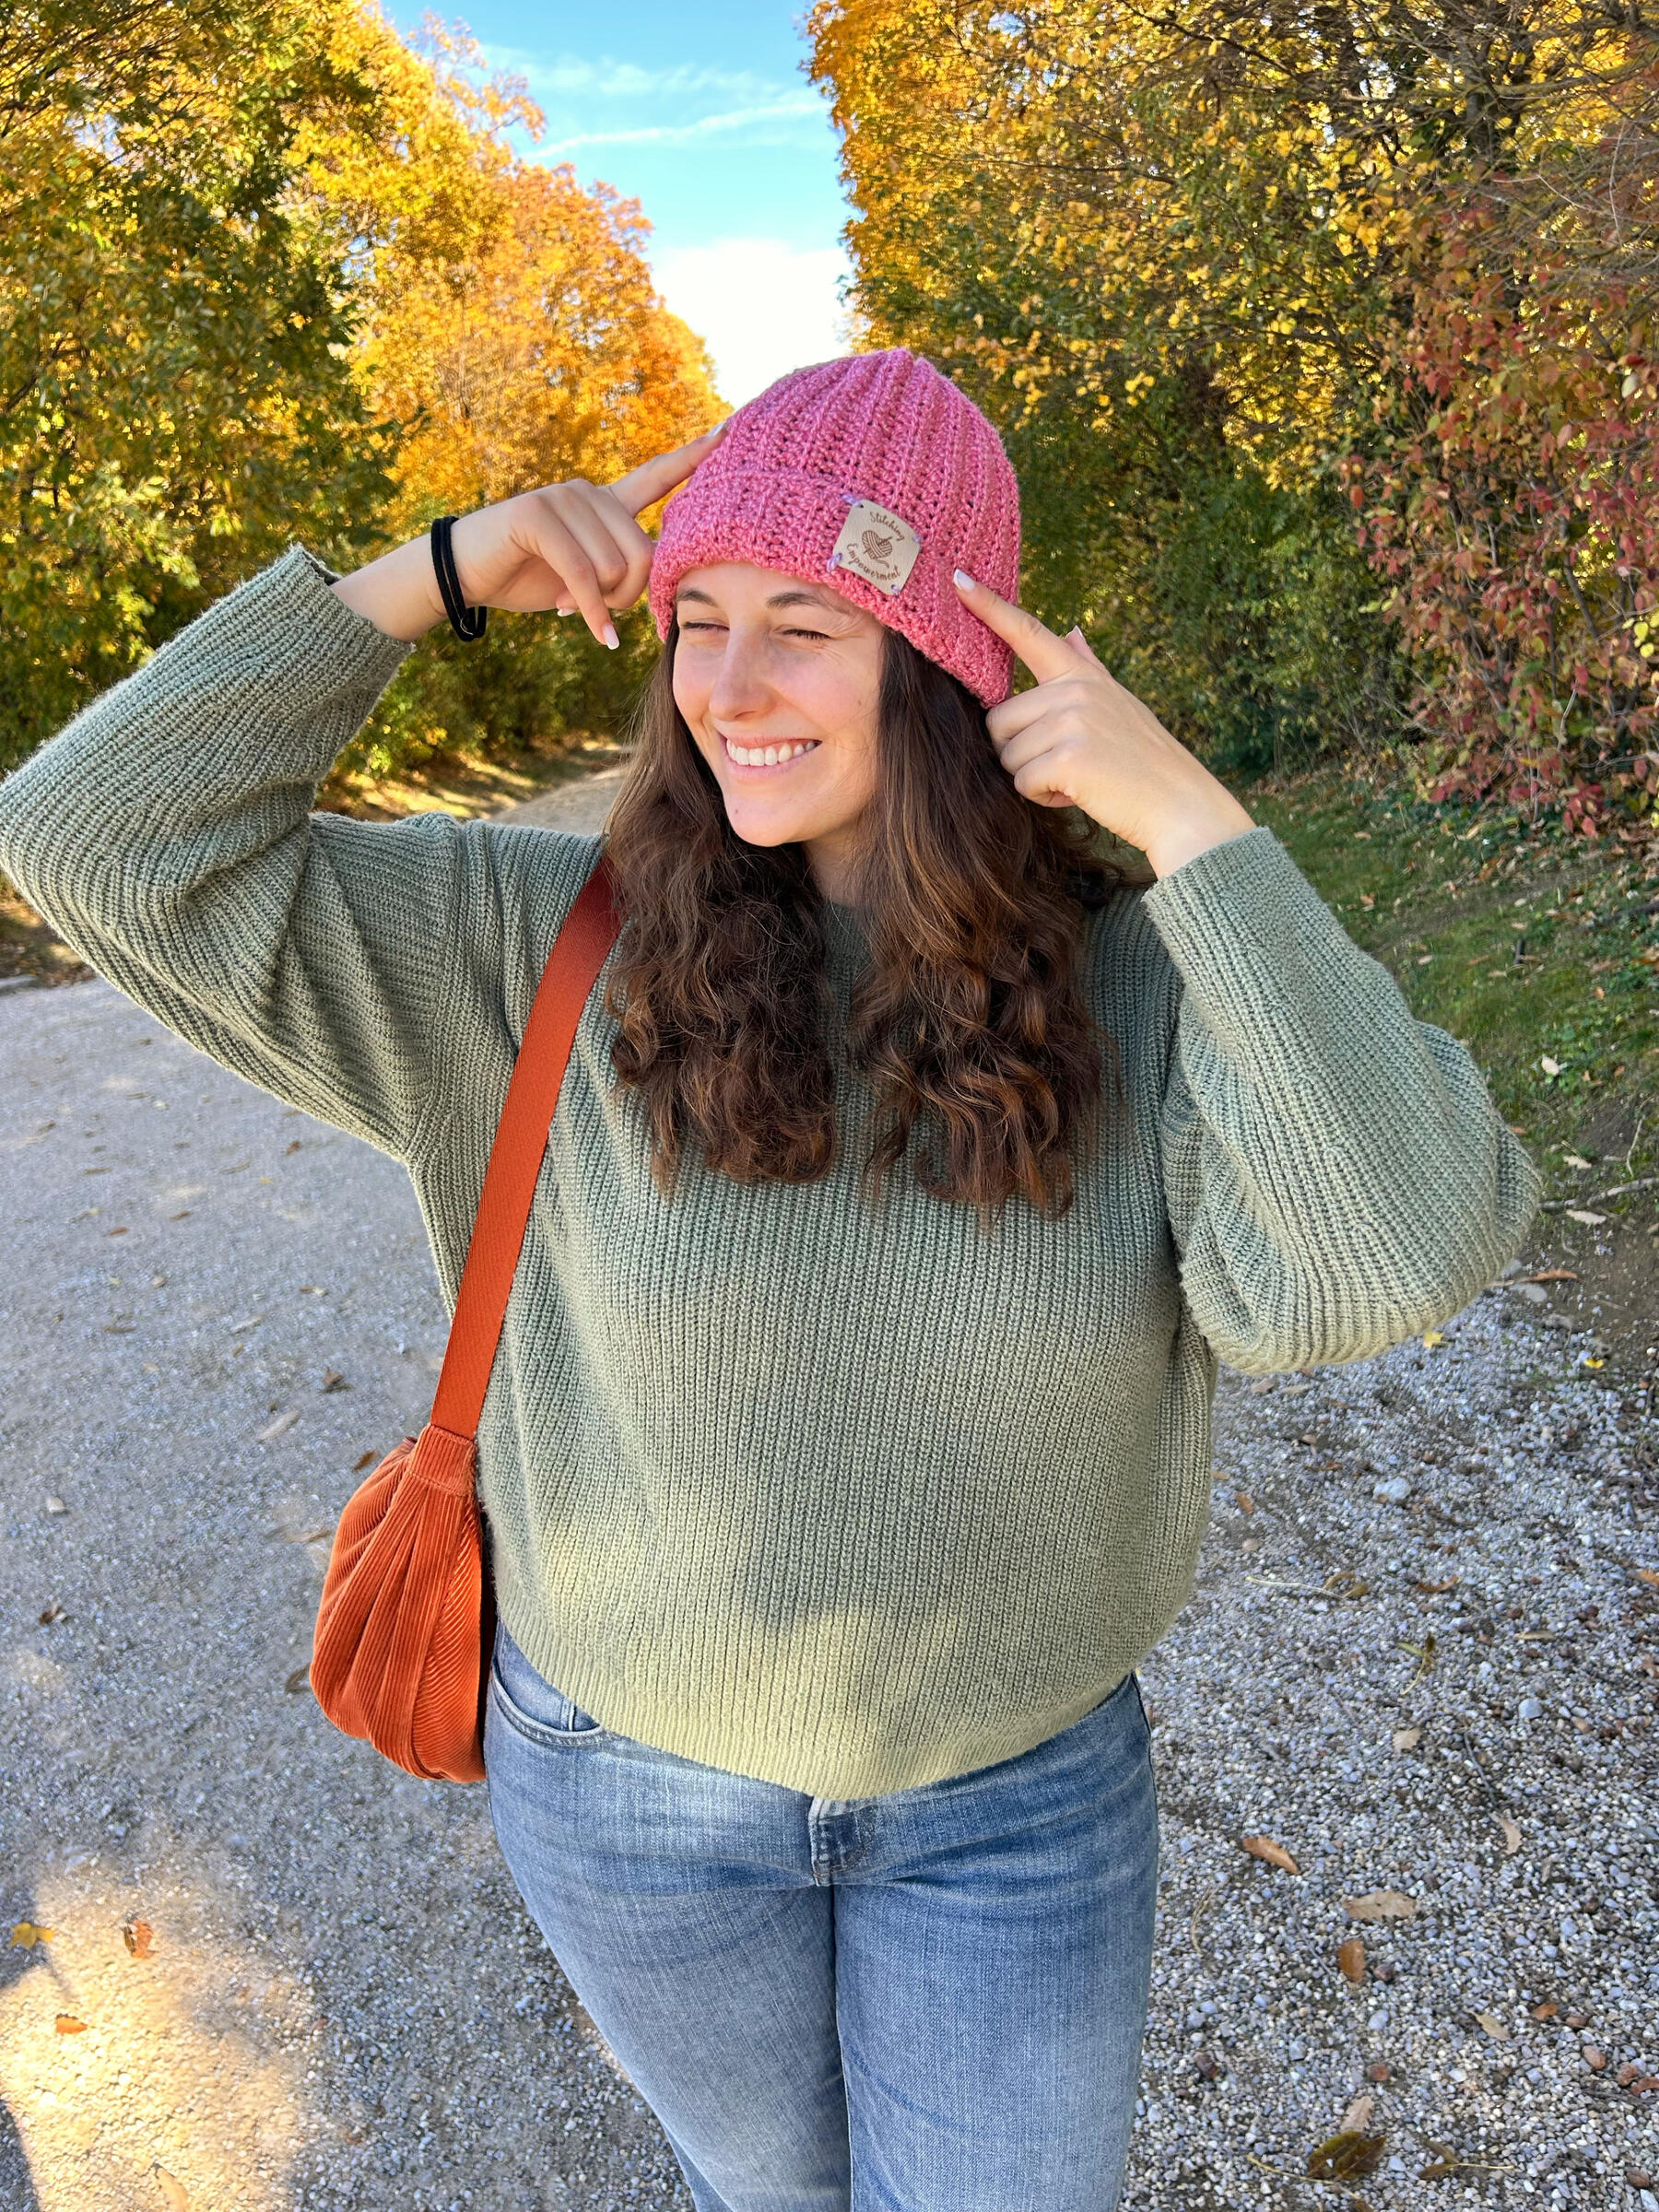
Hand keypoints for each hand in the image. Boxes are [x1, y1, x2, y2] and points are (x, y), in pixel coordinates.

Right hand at [330, 423, 726, 645]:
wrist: (463, 574)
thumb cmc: (527, 576)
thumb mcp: (585, 575)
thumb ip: (621, 570)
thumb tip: (653, 582)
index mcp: (605, 503)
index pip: (656, 476)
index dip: (692, 458)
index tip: (727, 431)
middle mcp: (589, 493)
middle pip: (644, 556)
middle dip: (626, 597)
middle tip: (594, 608)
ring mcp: (563, 499)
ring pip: (615, 569)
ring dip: (599, 605)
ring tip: (569, 603)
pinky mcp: (537, 516)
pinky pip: (583, 575)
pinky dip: (589, 612)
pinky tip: (595, 635)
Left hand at [952, 570, 1255, 878]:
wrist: (1179, 804)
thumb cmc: (1144, 760)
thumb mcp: (1119, 703)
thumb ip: (1087, 669)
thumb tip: (1072, 632)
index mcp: (1082, 675)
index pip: (1029, 633)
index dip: (990, 607)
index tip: (958, 579)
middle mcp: (1074, 690)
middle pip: (998, 720)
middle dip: (1020, 751)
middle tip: (1066, 763)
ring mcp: (1071, 721)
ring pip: (1007, 755)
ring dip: (1034, 777)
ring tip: (1079, 778)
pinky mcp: (1067, 757)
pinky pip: (1022, 782)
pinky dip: (1044, 797)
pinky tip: (1079, 793)